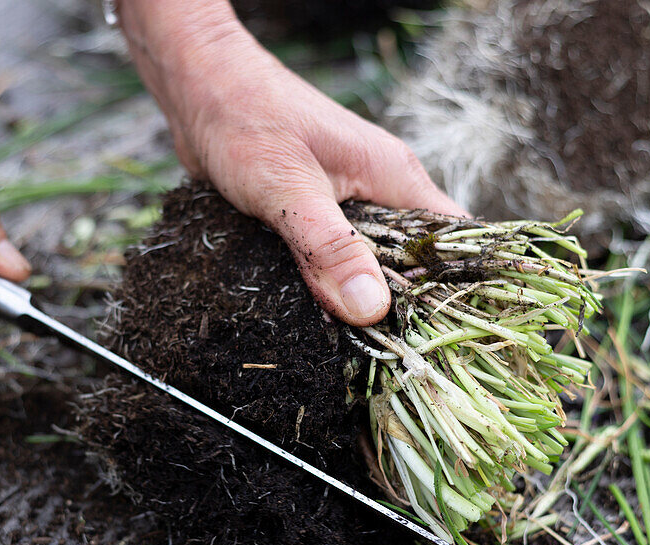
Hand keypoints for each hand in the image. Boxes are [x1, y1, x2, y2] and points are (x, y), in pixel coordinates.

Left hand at [118, 0, 466, 325]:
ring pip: (369, 262)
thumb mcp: (289, 190)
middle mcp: (380, 190)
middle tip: (385, 352)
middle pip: (412, 260)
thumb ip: (330, 247)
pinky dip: (326, 281)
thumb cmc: (246, 120)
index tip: (433, 335)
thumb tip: (372, 308)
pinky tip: (314, 311)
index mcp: (394, 176)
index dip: (450, 286)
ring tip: (351, 342)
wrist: (197, 88)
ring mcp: (347, 203)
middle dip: (400, 303)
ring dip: (356, 295)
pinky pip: (334, 257)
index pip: (452, 238)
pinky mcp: (315, 215)